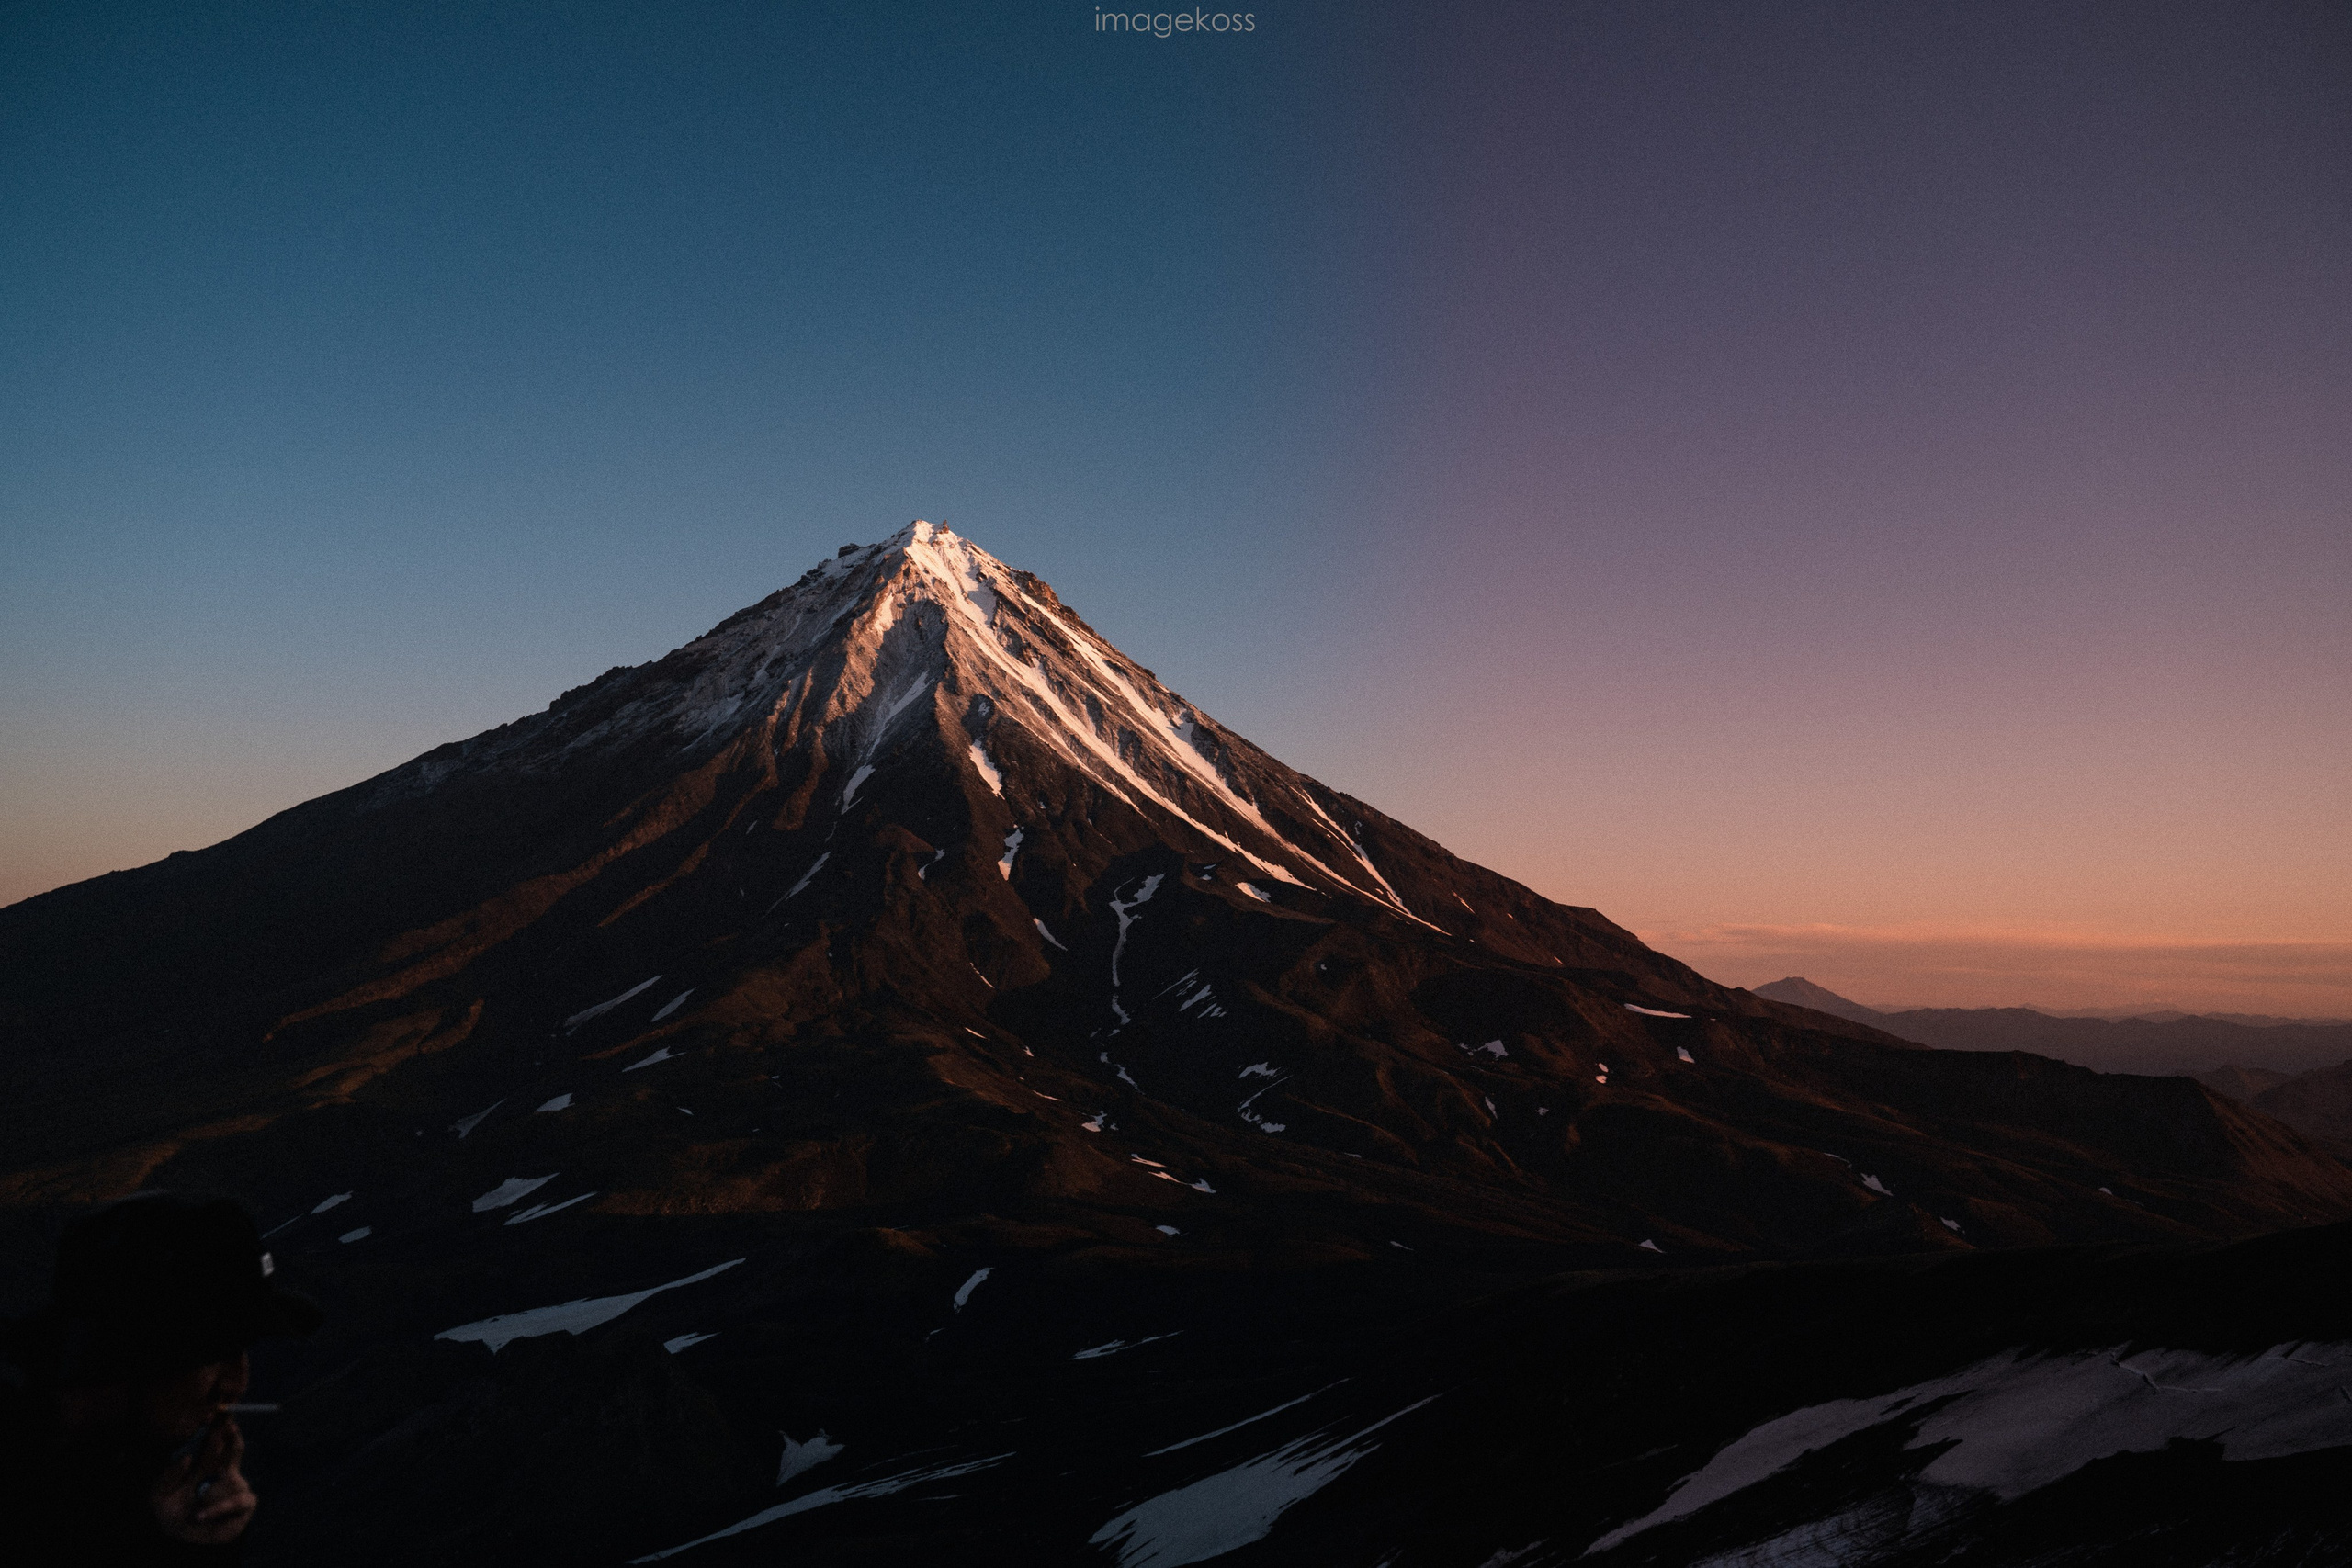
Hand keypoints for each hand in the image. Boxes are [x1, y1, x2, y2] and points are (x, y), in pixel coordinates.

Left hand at [151, 1415, 257, 1544]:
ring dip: (233, 1442)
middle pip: (227, 1441)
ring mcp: (234, 1484)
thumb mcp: (159, 1497)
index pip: (207, 1441)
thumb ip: (167, 1478)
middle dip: (226, 1426)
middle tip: (222, 1414)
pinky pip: (237, 1500)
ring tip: (228, 1431)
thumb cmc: (172, 1515)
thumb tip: (185, 1458)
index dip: (209, 1427)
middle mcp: (219, 1469)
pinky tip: (200, 1515)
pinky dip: (218, 1508)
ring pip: (237, 1457)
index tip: (207, 1413)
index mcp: (200, 1466)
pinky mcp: (243, 1503)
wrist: (184, 1542)